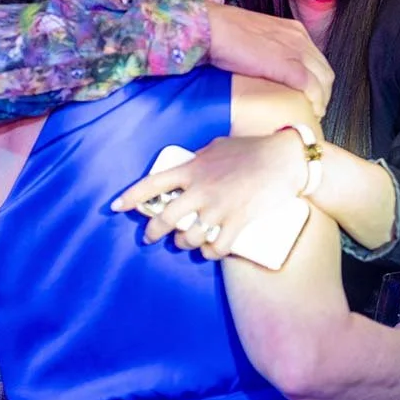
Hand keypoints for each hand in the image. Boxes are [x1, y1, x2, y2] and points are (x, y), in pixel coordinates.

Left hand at [111, 131, 305, 258]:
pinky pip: (216, 247)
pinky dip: (210, 252)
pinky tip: (210, 250)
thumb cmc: (251, 148)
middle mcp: (200, 190)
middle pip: (165, 219)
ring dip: (184, 243)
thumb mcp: (217, 146)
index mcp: (192, 169)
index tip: (116, 208)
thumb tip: (189, 164)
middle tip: (151, 237)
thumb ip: (199, 158)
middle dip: (153, 232)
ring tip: (185, 241)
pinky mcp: (237, 221)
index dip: (131, 197)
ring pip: (188, 237)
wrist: (283, 159)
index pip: (152, 184)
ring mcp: (218, 208)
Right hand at [207, 4, 333, 117]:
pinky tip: (310, 112)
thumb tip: (266, 68)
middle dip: (323, 92)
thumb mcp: (255, 37)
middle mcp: (299, 39)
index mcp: (292, 30)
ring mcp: (296, 52)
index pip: (316, 58)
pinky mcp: (289, 67)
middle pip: (325, 71)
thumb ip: (267, 50)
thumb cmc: (223, 32)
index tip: (311, 93)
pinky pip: (312, 89)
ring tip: (312, 114)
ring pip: (323, 81)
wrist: (212, 28)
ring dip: (320, 100)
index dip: (317, 79)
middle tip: (314, 107)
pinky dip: (314, 102)